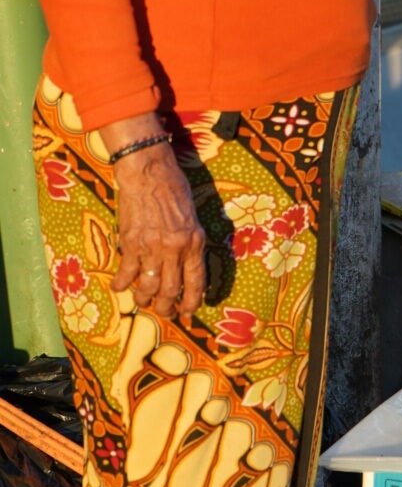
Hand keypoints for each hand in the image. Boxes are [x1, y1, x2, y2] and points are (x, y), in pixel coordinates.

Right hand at [111, 143, 206, 320]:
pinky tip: (120, 288)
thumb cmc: (173, 188)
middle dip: (167, 308)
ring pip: (148, 287)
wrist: (148, 172)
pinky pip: (126, 273)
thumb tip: (187, 264)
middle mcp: (175, 249)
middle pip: (171, 291)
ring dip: (144, 300)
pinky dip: (122, 284)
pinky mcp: (131, 244)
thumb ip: (190, 241)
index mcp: (194, 242)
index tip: (189, 313)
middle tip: (165, 313)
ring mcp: (151, 248)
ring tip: (143, 303)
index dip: (193, 302)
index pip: (196, 282)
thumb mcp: (192, 216)